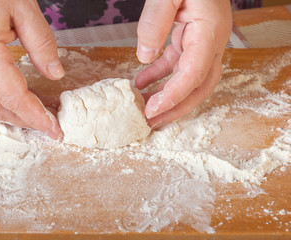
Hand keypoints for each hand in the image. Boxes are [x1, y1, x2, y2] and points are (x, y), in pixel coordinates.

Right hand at [0, 0, 63, 138]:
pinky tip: (29, 97)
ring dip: (19, 113)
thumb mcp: (23, 7)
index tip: (54, 127)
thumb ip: (41, 44)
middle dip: (27, 122)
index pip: (13, 97)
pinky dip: (9, 100)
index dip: (36, 116)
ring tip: (45, 113)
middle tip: (53, 127)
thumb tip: (56, 74)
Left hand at [135, 0, 231, 127]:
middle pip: (199, 87)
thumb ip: (155, 22)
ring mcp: (200, 42)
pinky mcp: (189, 39)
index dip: (173, 96)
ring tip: (143, 109)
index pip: (193, 75)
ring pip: (188, 80)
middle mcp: (210, 42)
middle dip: (176, 109)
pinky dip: (158, 76)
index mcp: (209, 32)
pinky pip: (175, 65)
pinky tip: (140, 82)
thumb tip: (143, 57)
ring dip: (166, 96)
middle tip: (152, 123)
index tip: (151, 110)